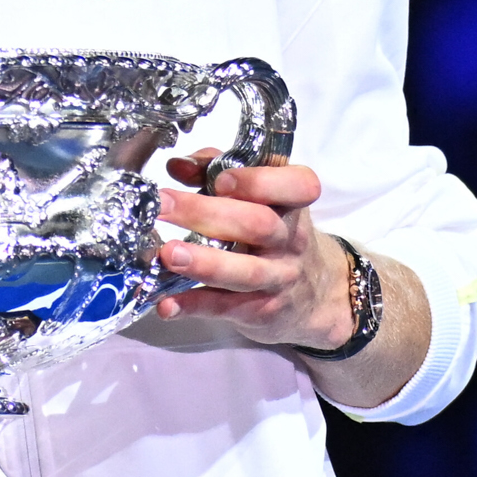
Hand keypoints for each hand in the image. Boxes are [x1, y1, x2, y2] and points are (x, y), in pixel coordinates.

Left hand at [146, 149, 355, 353]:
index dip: (259, 181)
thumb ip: (215, 172)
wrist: (315, 294)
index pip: (297, 186)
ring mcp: (279, 277)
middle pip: (257, 225)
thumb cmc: (273, 231)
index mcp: (292, 202)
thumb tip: (177, 166)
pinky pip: (226, 308)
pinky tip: (165, 303)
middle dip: (206, 213)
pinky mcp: (261, 311)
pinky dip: (193, 305)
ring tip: (168, 254)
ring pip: (246, 272)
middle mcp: (290, 239)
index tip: (220, 180)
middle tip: (162, 204)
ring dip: (204, 263)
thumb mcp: (258, 197)